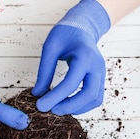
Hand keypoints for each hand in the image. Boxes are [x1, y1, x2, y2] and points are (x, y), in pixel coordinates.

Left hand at [32, 0, 110, 115]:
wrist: (82, 28)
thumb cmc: (66, 34)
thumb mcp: (50, 47)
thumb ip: (45, 71)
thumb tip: (37, 94)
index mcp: (85, 55)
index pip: (71, 83)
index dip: (55, 97)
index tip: (40, 106)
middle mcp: (97, 66)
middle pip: (89, 95)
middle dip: (69, 106)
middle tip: (51, 110)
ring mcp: (102, 74)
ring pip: (95, 100)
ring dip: (77, 108)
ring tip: (58, 108)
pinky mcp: (100, 80)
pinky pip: (95, 99)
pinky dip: (82, 106)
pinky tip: (68, 105)